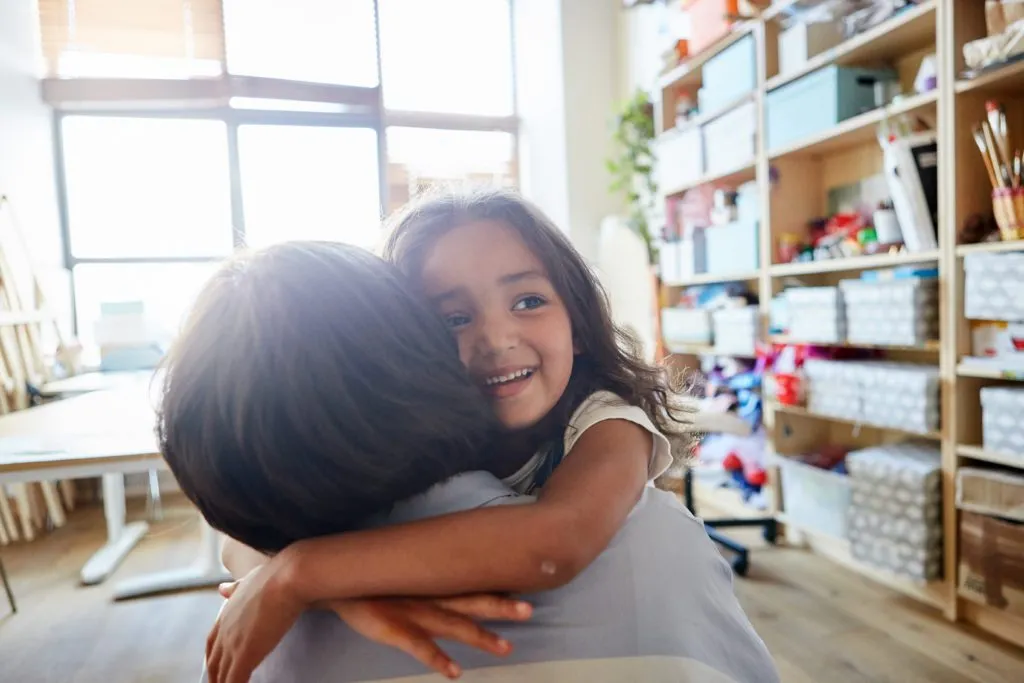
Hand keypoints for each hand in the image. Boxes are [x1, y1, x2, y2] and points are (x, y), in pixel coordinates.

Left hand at [206, 563, 302, 682]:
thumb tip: (222, 589)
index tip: (215, 666)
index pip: (212, 643)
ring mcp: (233, 644)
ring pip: (221, 675)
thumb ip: (235, 588)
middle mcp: (225, 630)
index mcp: (226, 613)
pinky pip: (235, 681)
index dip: (214, 657)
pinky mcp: (246, 655)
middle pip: (213, 663)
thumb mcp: (250, 580)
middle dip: (215, 676)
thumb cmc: (277, 576)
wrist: (288, 577)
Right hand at [330, 595, 532, 678]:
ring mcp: (415, 614)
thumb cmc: (376, 582)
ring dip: (480, 637)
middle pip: (472, 603)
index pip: (473, 585)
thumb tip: (454, 579)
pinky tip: (455, 672)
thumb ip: (430, 581)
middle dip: (501, 608)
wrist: (336, 581)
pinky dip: (438, 660)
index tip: (529, 585)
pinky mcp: (396, 630)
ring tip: (506, 648)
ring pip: (454, 626)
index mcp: (435, 585)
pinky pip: (421, 648)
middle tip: (529, 610)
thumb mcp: (406, 577)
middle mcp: (431, 598)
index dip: (500, 587)